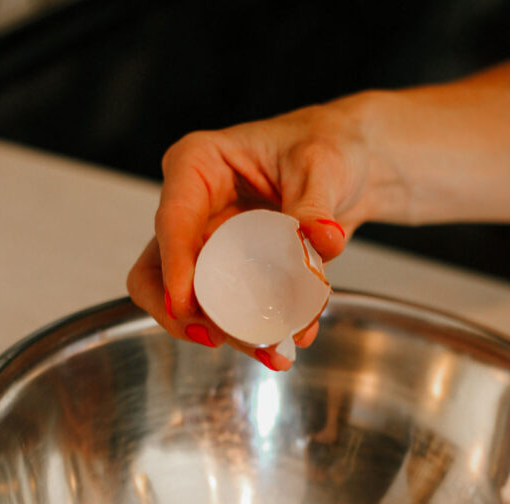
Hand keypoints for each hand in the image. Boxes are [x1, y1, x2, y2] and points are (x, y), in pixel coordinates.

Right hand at [127, 95, 394, 368]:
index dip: (174, 266)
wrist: (350, 168)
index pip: (172, 220)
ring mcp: (209, 246)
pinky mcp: (233, 274)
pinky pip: (231, 311)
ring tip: (269, 351)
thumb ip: (316, 203)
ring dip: (224, 332)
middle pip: (158, 271)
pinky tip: (285, 345)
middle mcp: (193, 209)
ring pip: (191, 301)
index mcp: (197, 166)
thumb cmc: (325, 145)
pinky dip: (255, 332)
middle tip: (216, 338)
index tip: (185, 305)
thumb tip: (322, 239)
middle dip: (183, 313)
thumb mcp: (323, 165)